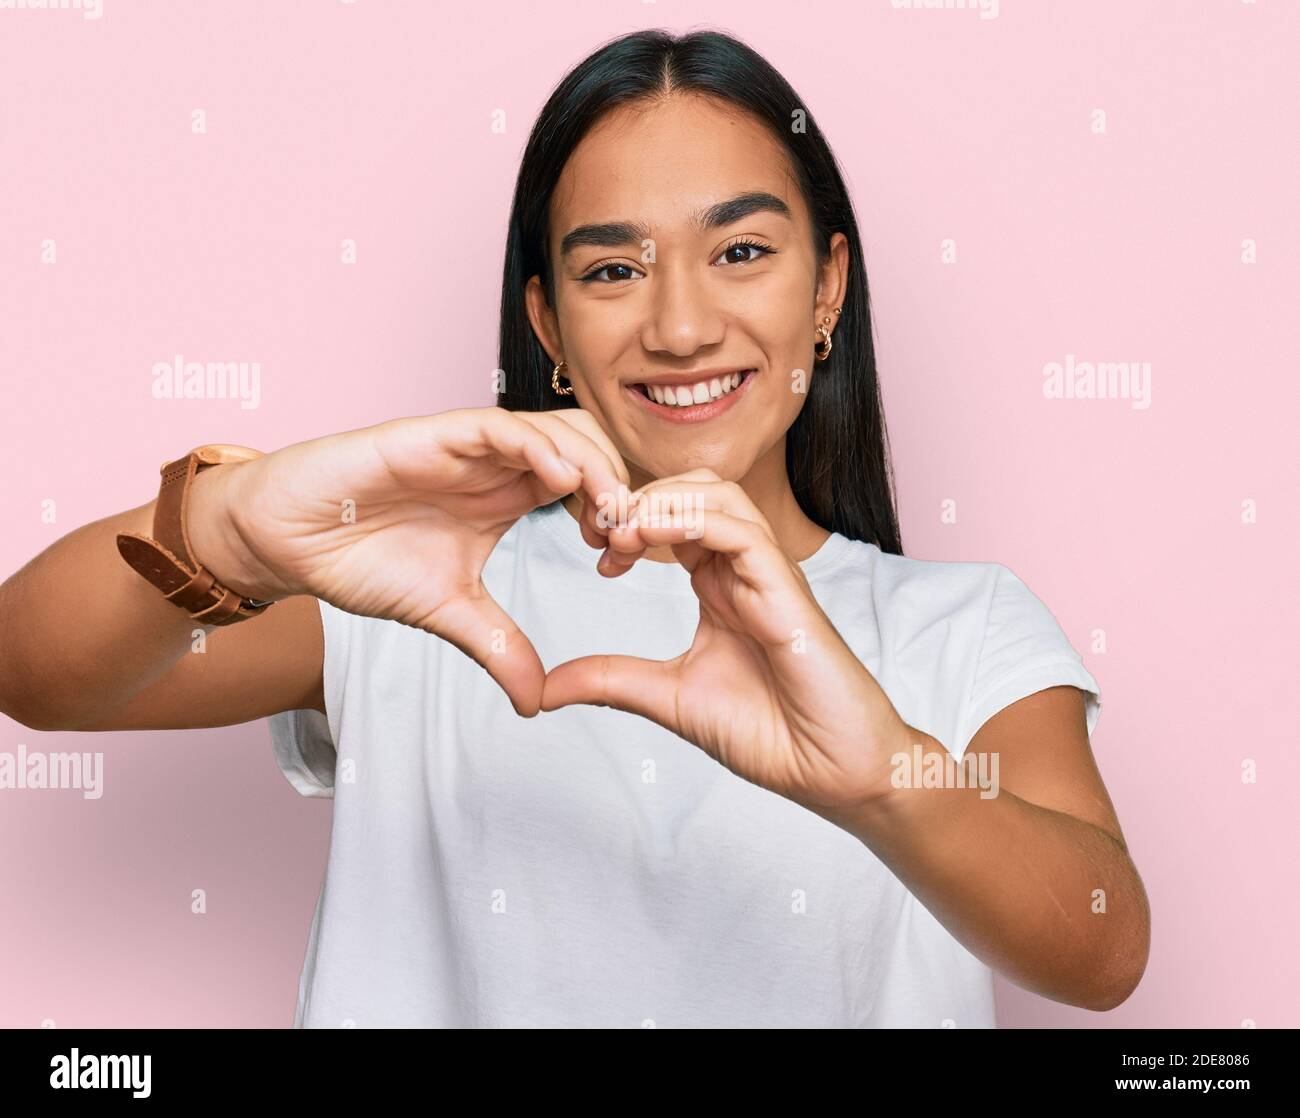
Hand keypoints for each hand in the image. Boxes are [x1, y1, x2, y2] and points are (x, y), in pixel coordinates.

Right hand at [187, 407, 630, 716]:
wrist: (289, 539)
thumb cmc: (362, 559)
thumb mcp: (448, 613)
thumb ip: (498, 648)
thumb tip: (537, 703)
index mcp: (510, 496)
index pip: (587, 488)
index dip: (616, 516)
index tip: (628, 558)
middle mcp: (498, 464)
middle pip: (586, 451)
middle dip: (617, 487)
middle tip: (631, 534)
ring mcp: (469, 446)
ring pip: (553, 431)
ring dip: (590, 464)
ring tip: (609, 508)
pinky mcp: (433, 434)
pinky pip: (498, 427)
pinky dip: (536, 446)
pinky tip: (560, 480)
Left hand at [540, 469, 914, 818]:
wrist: (830, 771)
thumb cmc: (769, 733)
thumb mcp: (668, 698)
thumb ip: (611, 681)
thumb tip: (544, 688)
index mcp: (719, 585)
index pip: (672, 520)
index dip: (626, 521)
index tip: (593, 550)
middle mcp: (743, 569)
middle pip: (692, 491)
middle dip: (638, 498)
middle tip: (597, 529)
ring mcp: (767, 574)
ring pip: (718, 496)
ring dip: (661, 501)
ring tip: (618, 529)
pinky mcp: (786, 589)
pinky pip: (741, 531)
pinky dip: (692, 521)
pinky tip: (648, 535)